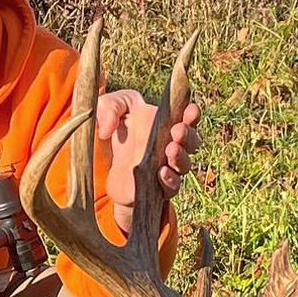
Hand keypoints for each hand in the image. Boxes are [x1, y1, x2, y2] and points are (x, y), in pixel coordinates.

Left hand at [96, 88, 200, 235]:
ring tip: (171, 150)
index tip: (192, 109)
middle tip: (177, 131)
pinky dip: (170, 180)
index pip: (186, 117)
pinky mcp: (157, 188)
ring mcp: (167, 167)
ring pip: (184, 165)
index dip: (192, 114)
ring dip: (181, 158)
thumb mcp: (108, 108)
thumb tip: (106, 130)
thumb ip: (110, 107)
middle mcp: (171, 145)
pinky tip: (162, 173)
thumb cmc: (116, 130)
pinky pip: (171, 187)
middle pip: (191, 142)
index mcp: (165, 122)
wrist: (107, 166)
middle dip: (188, 136)